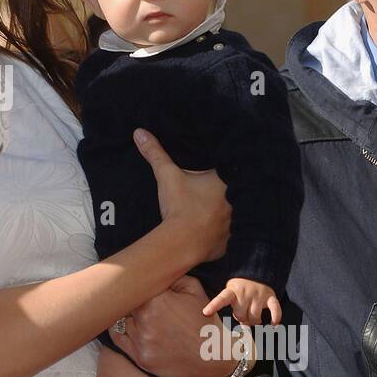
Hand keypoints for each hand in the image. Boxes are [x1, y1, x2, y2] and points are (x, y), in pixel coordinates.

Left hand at [110, 275, 236, 376]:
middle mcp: (145, 320)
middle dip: (130, 300)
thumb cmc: (204, 319)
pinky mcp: (140, 357)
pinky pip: (118, 340)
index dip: (133, 286)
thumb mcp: (194, 289)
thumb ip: (172, 276)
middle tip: (131, 298)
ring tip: (136, 314)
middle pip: (124, 304)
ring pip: (122, 320)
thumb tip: (153, 269)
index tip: (135, 286)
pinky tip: (122, 325)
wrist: (213, 355)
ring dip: (127, 316)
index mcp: (156, 300)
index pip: (132, 287)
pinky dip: (118, 331)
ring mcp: (142, 340)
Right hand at [132, 128, 229, 263]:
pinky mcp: (229, 243)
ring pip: (236, 215)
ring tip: (216, 211)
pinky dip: (223, 234)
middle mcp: (237, 202)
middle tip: (213, 192)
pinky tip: (215, 231)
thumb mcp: (167, 176)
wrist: (182, 242)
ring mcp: (235, 225)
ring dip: (227, 213)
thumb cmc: (179, 206)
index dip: (224, 170)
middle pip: (237, 191)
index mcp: (226, 182)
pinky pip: (229, 236)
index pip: (231, 170)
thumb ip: (156, 153)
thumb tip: (140, 133)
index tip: (215, 173)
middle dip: (228, 192)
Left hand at [204, 278, 281, 325]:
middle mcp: (245, 292)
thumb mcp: (231, 293)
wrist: (257, 273)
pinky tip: (273, 324)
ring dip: (254, 321)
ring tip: (253, 317)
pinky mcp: (271, 297)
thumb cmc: (241, 289)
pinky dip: (275, 317)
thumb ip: (232, 309)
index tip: (205, 313)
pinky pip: (275, 310)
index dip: (213, 306)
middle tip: (243, 314)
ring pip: (255, 316)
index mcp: (232, 291)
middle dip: (241, 318)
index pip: (221, 299)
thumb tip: (240, 329)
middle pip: (241, 315)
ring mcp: (258, 294)